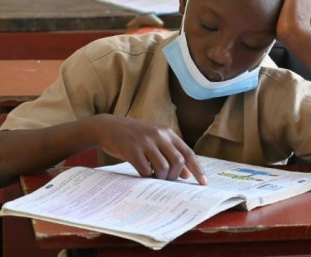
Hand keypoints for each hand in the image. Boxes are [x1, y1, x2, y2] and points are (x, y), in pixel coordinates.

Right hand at [92, 114, 206, 183]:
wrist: (107, 127)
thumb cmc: (133, 136)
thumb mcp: (154, 141)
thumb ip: (170, 154)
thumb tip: (186, 174)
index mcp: (167, 132)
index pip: (188, 152)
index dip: (197, 168)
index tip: (204, 182)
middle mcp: (159, 135)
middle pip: (177, 162)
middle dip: (174, 176)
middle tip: (167, 181)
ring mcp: (145, 142)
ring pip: (163, 168)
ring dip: (160, 178)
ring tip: (153, 177)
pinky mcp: (132, 150)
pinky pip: (145, 170)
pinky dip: (146, 176)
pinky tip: (142, 173)